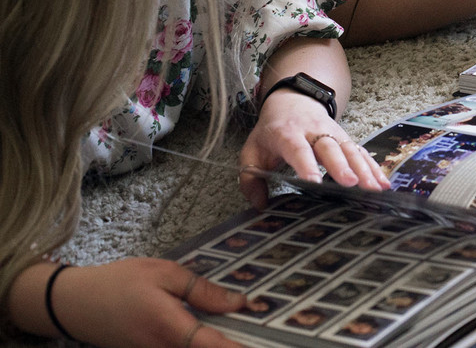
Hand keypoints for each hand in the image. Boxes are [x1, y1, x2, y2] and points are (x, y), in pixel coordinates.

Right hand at [45, 259, 247, 347]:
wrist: (75, 304)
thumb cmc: (119, 282)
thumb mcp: (164, 273)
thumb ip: (203, 290)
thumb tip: (238, 303)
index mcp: (168, 326)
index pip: (211, 346)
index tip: (262, 346)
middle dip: (230, 345)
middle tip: (257, 334)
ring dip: (213, 344)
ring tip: (238, 330)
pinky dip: (197, 343)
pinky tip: (210, 331)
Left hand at [239, 91, 388, 208]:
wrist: (293, 101)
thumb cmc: (273, 132)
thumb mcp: (252, 150)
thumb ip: (250, 178)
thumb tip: (261, 205)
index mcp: (288, 135)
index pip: (298, 150)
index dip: (306, 165)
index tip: (314, 182)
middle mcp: (314, 133)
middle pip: (330, 148)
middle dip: (341, 165)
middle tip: (351, 183)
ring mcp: (333, 134)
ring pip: (350, 150)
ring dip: (363, 169)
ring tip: (374, 188)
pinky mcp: (346, 139)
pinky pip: (361, 153)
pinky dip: (374, 167)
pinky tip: (383, 183)